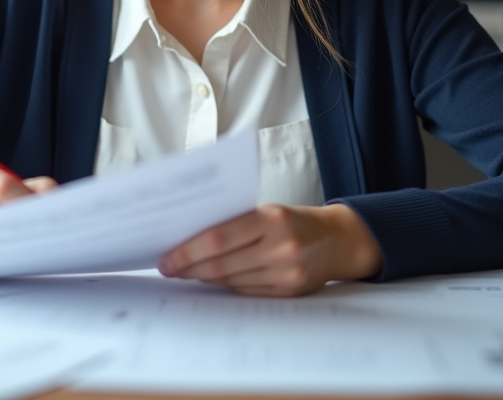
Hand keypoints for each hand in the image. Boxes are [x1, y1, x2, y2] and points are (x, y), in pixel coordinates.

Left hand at [157, 203, 383, 295]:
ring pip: (231, 281)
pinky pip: (247, 292)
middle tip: (168, 268)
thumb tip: (188, 239)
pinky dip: (226, 286)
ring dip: (204, 278)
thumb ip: (235, 223)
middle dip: (189, 268)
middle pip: (221, 264)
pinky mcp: (290, 292)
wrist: (337, 240)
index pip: (217, 238)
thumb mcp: (268, 210)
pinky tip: (212, 280)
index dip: (187, 251)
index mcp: (271, 218)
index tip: (166, 258)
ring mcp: (287, 272)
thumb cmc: (293, 221)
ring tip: (186, 273)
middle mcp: (281, 246)